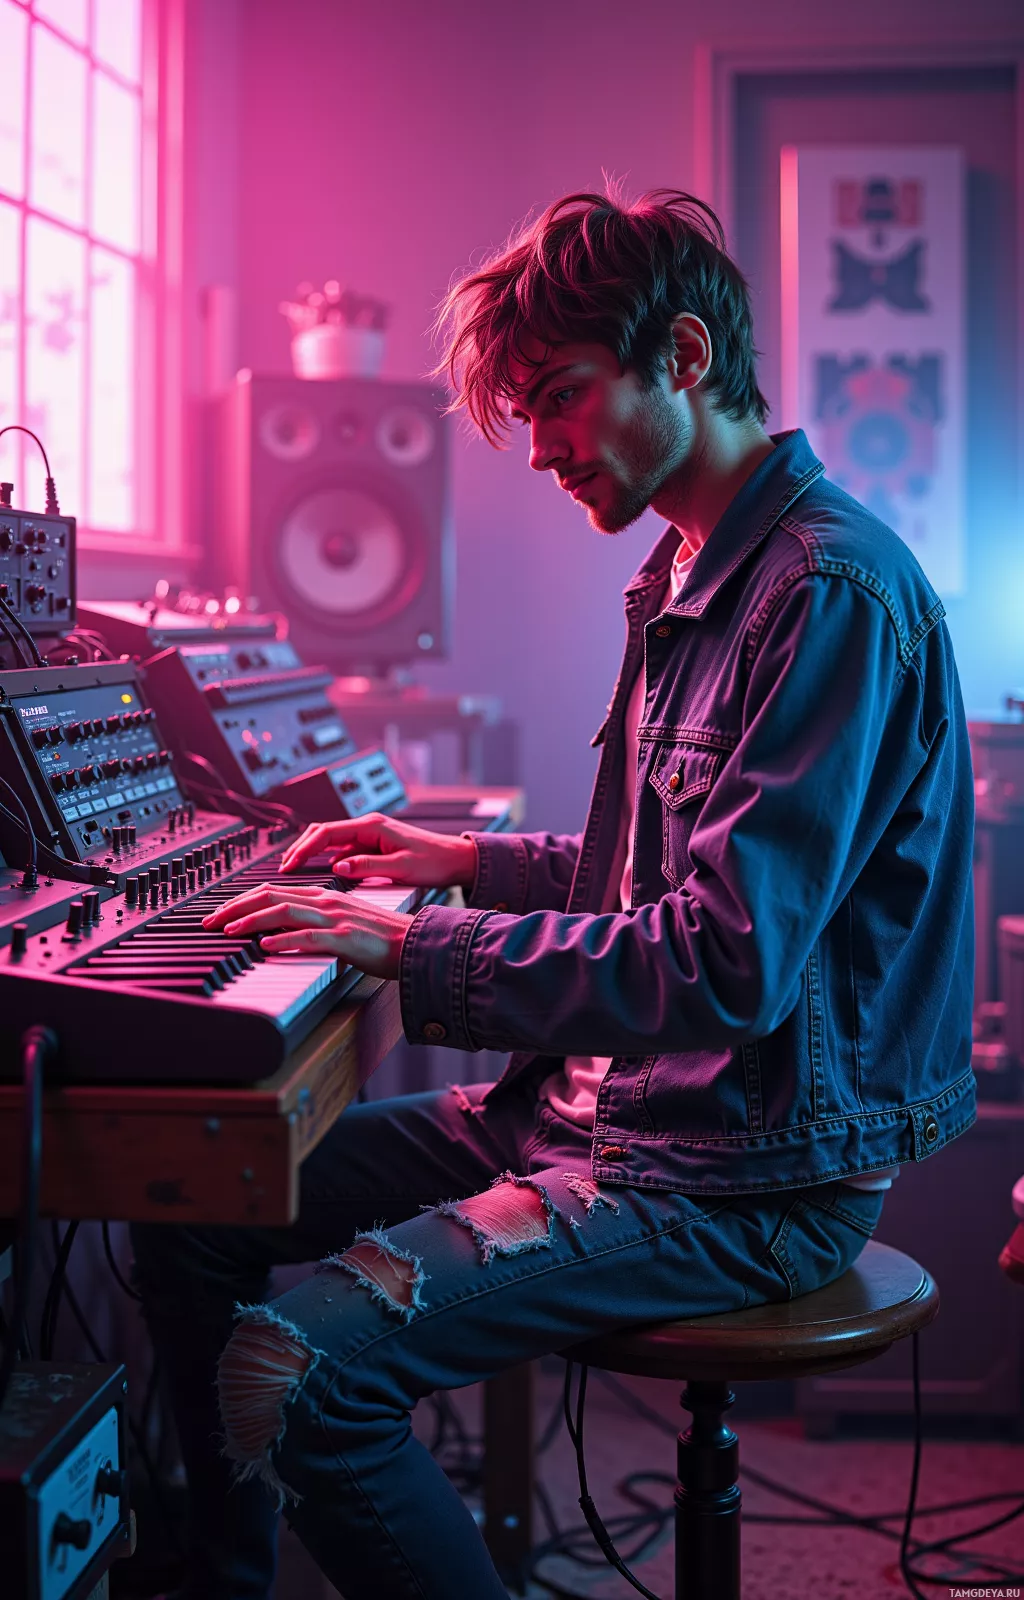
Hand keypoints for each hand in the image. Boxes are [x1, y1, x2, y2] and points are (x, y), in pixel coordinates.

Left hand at [201, 882, 410, 978]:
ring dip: (251, 921)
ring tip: (228, 930)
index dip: (242, 900)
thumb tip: (282, 931)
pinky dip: (283, 940)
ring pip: (283, 912)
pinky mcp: (344, 938)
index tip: (220, 913)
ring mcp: (334, 918)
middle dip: (235, 907)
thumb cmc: (381, 938)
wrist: (415, 943)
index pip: (273, 890)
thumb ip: (314, 922)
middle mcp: (325, 901)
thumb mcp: (342, 923)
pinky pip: (307, 937)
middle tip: (209, 921)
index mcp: (323, 895)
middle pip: (271, 895)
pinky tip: (265, 946)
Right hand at [279, 812, 476, 891]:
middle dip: (300, 847)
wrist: (456, 859)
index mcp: (371, 826)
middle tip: (283, 868)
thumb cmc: (434, 861)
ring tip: (293, 870)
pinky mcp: (373, 845)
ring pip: (330, 840)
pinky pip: (342, 848)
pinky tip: (319, 872)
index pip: (326, 832)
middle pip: (322, 832)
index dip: (303, 848)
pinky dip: (326, 858)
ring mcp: (369, 835)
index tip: (288, 865)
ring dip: (310, 852)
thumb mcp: (401, 867)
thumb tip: (337, 868)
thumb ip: (367, 866)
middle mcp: (368, 826)